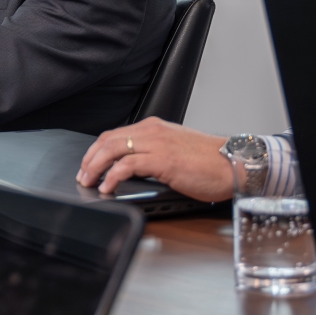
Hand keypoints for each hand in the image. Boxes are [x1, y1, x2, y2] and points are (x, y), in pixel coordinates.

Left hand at [76, 117, 235, 202]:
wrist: (233, 164)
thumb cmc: (210, 161)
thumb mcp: (176, 150)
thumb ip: (154, 153)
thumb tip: (133, 168)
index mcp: (154, 128)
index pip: (115, 134)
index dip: (96, 150)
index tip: (88, 165)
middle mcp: (153, 132)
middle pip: (108, 140)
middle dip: (89, 159)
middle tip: (82, 176)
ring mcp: (157, 145)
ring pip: (113, 150)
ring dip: (95, 167)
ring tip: (88, 182)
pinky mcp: (162, 160)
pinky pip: (127, 166)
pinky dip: (112, 176)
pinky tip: (107, 187)